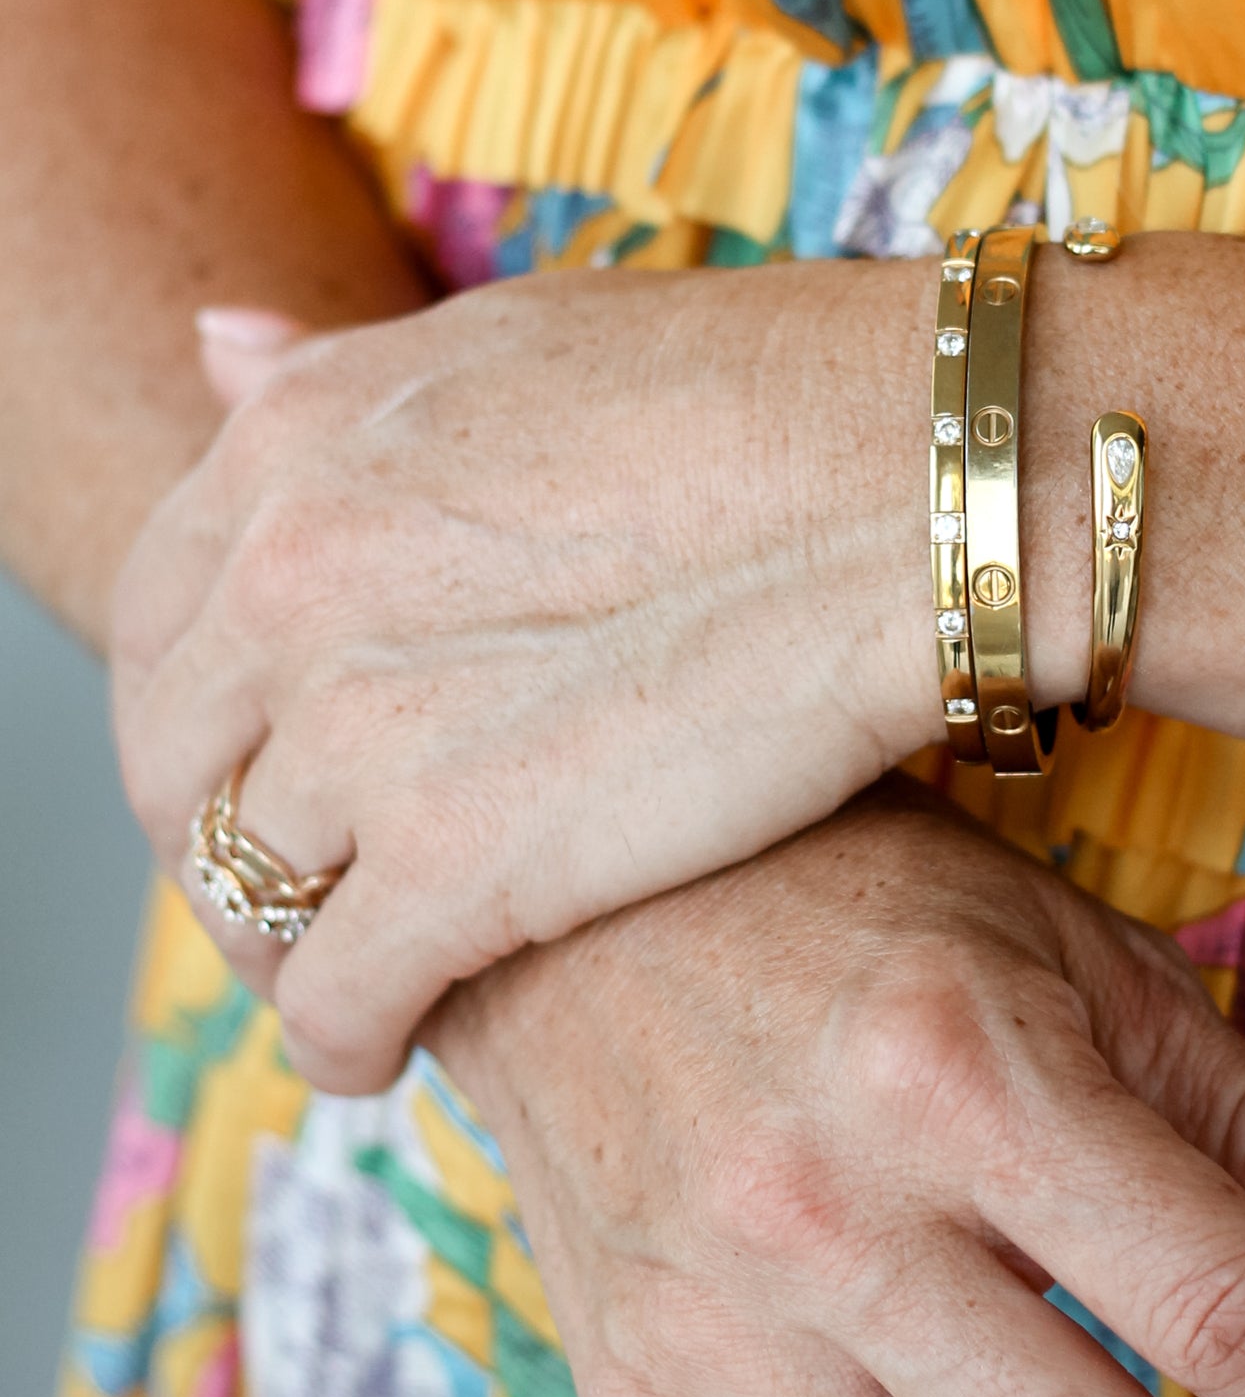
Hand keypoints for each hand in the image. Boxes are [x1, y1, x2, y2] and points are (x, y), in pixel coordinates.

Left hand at [109, 260, 948, 1094]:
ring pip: (250, 894)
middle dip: (221, 851)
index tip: (261, 775)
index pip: (162, 622)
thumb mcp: (523, 341)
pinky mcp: (466, 865)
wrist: (931, 485)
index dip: (200, 723)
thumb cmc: (776, 399)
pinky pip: (335, 996)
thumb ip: (348, 381)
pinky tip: (386, 1055)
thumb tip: (214, 345)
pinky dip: (342, 1041)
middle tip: (296, 902)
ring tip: (351, 984)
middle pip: (180, 769)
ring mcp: (368, 725)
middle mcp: (297, 578)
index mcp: (301, 444)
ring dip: (282, 955)